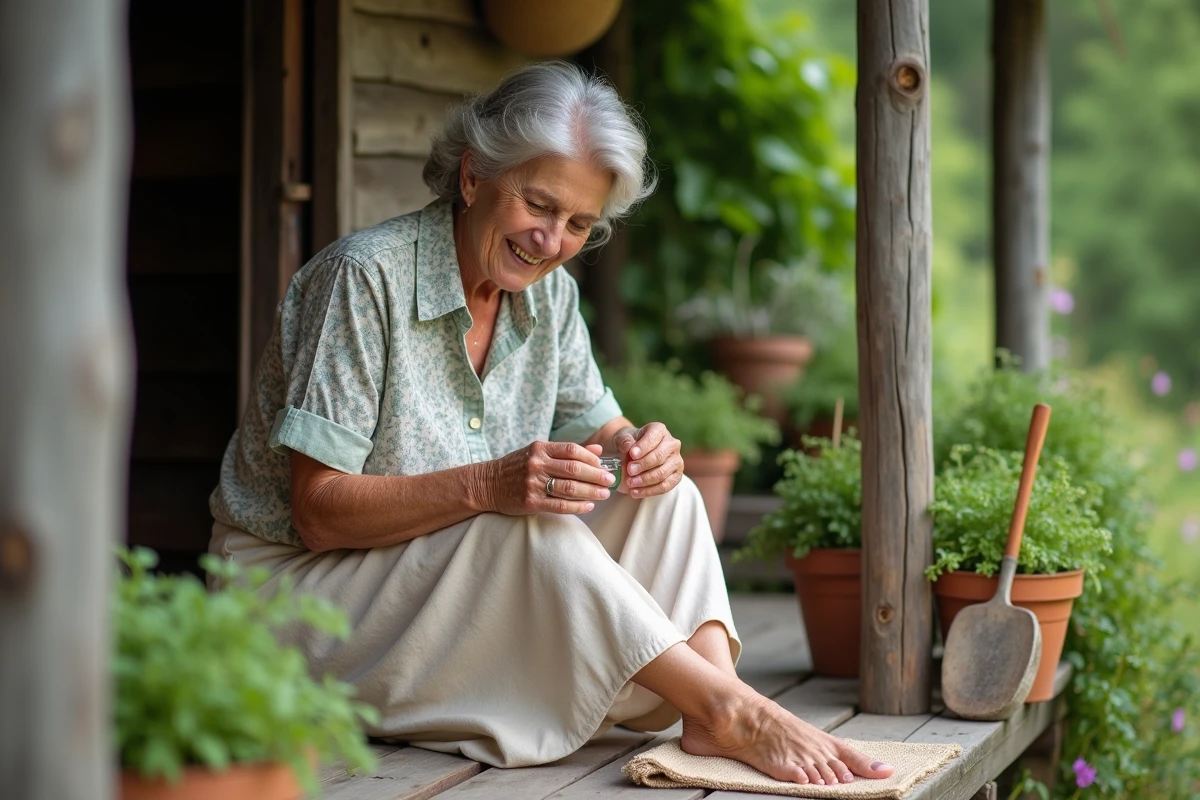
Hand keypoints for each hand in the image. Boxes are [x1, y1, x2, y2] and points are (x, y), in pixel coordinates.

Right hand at [483, 441, 615, 515]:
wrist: (487, 484)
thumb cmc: (517, 467)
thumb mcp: (539, 453)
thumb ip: (567, 452)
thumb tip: (598, 452)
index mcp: (540, 448)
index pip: (572, 450)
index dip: (591, 458)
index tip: (604, 465)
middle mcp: (536, 464)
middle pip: (574, 469)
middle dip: (596, 475)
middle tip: (611, 480)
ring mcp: (532, 483)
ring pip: (569, 488)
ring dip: (591, 491)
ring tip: (604, 494)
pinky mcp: (530, 502)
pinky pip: (559, 505)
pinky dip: (577, 506)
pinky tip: (588, 506)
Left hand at [613, 423, 683, 497]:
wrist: (633, 455)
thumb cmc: (629, 444)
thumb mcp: (622, 438)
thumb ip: (624, 441)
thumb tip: (628, 447)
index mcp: (659, 430)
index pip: (653, 438)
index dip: (643, 447)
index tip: (632, 455)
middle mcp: (672, 443)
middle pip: (659, 457)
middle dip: (643, 465)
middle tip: (629, 471)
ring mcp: (676, 460)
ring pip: (662, 473)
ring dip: (645, 480)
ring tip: (630, 484)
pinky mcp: (676, 476)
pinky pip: (665, 486)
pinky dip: (650, 491)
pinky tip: (636, 492)